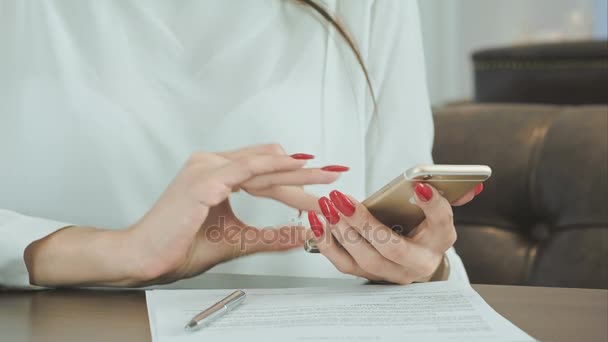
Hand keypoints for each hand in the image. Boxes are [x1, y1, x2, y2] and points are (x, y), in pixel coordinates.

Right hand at [25, 144, 345, 286]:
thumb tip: (299, 233)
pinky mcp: (204, 178)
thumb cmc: (181, 246)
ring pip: (263, 165)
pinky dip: (275, 168)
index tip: (321, 181)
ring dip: (298, 172)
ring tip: (328, 176)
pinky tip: (298, 166)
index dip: (294, 176)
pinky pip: (247, 169)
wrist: (145, 257)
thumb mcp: (237, 239)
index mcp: (216, 173)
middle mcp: (211, 163)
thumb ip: (269, 234)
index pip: (263, 171)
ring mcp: (207, 167)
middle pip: (268, 165)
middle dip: (306, 172)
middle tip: (336, 173)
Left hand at [308, 183, 483, 283]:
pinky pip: (343, 264)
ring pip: (365, 259)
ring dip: (342, 232)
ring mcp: (391, 273)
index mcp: (440, 240)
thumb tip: (473, 185)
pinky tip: (318, 221)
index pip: (442, 222)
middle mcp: (418, 262)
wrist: (413, 261)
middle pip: (392, 247)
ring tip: (328, 206)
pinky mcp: (368, 276)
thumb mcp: (436, 213)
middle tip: (342, 199)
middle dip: (364, 223)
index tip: (419, 185)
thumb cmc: (422, 229)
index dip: (432, 205)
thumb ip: (446, 196)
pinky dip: (327, 242)